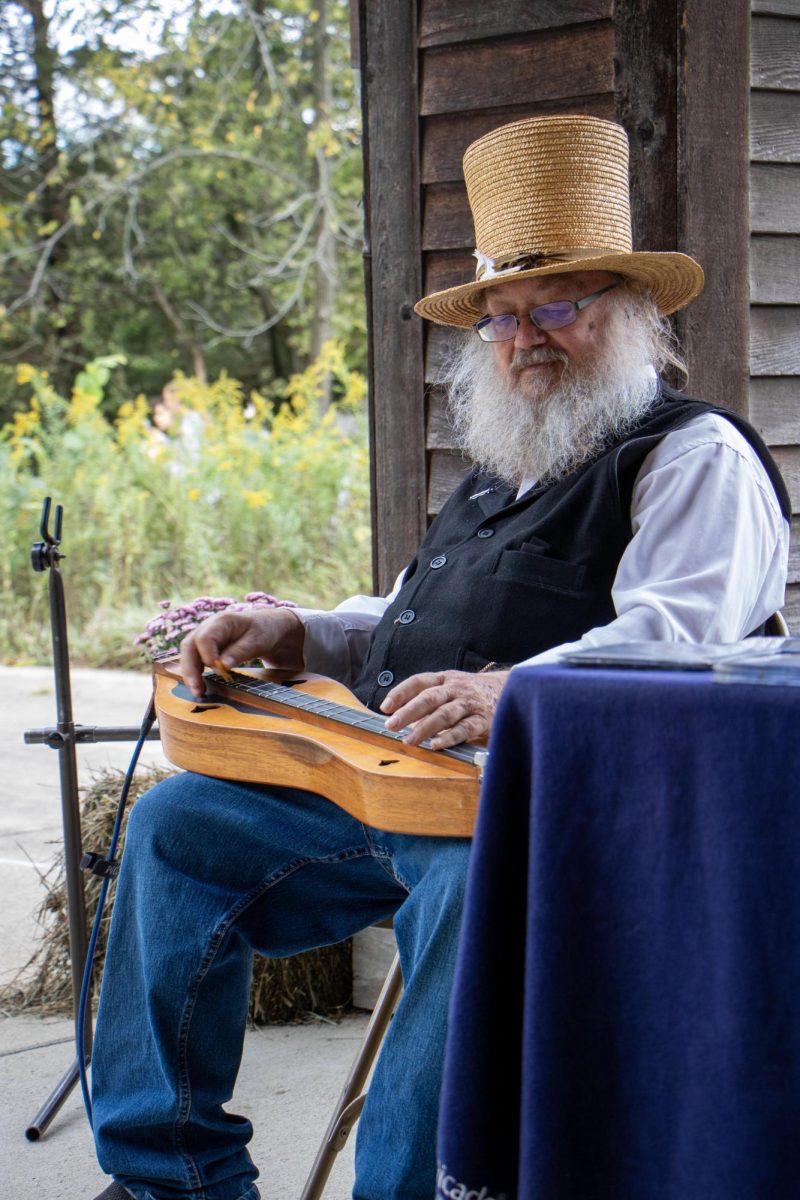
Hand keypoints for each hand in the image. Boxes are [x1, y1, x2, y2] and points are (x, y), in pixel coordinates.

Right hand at [179, 607, 304, 697]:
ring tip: (198, 691)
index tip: (218, 671)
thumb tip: (222, 666)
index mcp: (222, 621)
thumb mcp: (257, 641)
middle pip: (189, 646)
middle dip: (190, 668)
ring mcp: (205, 637)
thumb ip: (239, 652)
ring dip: (190, 673)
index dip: (207, 656)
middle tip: (197, 688)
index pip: (205, 638)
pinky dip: (195, 673)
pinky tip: (201, 686)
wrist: (267, 627)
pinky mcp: (206, 648)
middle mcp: (208, 627)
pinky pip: (194, 659)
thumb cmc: (263, 631)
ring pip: (188, 654)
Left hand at [380, 669, 509, 748]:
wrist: (511, 689)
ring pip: (444, 714)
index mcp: (445, 679)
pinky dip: (449, 737)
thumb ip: (429, 698)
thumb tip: (400, 716)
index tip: (385, 707)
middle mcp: (456, 689)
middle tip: (391, 725)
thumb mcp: (451, 686)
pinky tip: (436, 745)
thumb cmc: (473, 692)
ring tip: (409, 740)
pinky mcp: (483, 720)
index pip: (419, 682)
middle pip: (429, 698)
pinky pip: (464, 729)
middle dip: (407, 712)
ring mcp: (469, 704)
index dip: (400, 692)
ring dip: (424, 727)